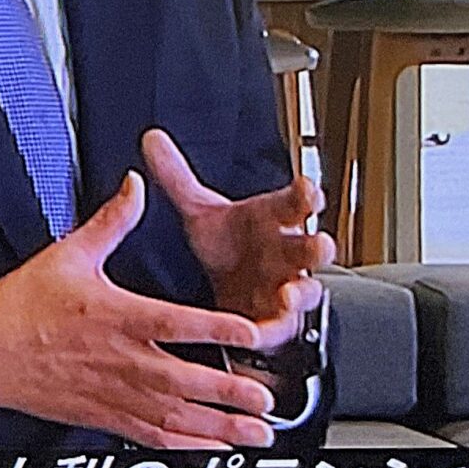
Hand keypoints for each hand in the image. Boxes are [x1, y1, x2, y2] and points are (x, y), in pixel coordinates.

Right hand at [0, 172, 279, 449]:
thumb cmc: (19, 307)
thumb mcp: (66, 254)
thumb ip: (111, 221)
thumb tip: (137, 185)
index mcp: (113, 315)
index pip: (172, 322)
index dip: (215, 327)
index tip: (251, 332)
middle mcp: (118, 359)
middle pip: (183, 380)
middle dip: (228, 392)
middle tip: (268, 399)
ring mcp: (112, 393)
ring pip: (174, 416)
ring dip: (218, 427)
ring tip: (256, 433)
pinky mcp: (104, 415)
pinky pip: (150, 436)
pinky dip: (186, 446)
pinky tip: (214, 448)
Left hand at [141, 127, 334, 351]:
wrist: (227, 288)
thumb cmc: (227, 244)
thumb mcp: (200, 210)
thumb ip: (178, 177)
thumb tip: (151, 139)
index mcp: (273, 220)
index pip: (296, 201)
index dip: (306, 195)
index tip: (307, 188)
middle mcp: (287, 252)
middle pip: (312, 247)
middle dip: (318, 246)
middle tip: (317, 244)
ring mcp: (287, 287)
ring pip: (307, 289)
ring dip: (301, 292)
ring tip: (288, 293)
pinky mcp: (277, 320)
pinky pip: (283, 326)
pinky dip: (276, 327)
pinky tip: (266, 328)